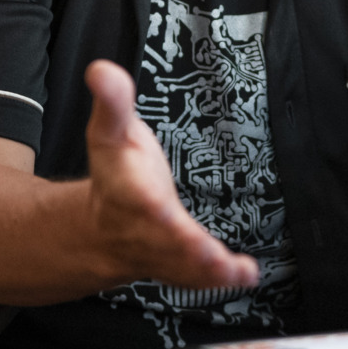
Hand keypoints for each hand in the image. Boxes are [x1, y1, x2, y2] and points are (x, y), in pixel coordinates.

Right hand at [84, 59, 259, 291]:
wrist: (103, 228)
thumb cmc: (116, 174)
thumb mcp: (111, 132)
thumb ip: (113, 102)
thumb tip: (101, 69)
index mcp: (127, 192)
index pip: (136, 199)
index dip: (148, 205)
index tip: (159, 206)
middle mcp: (143, 229)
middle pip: (164, 242)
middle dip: (186, 249)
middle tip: (212, 255)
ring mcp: (161, 253)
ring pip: (183, 268)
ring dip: (208, 271)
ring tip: (236, 271)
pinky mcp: (180, 267)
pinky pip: (198, 278)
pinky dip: (221, 279)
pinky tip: (246, 275)